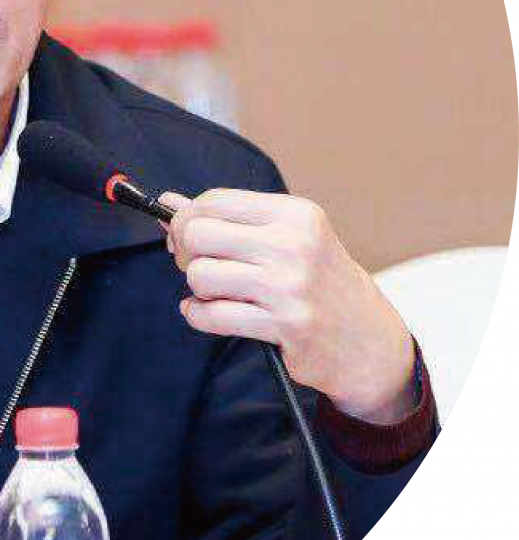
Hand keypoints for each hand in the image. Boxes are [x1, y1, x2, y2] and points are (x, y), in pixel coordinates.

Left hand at [162, 189, 415, 422]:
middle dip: (186, 253)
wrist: (369, 339)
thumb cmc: (320, 282)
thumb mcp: (285, 237)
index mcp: (294, 214)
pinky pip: (211, 315)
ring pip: (200, 275)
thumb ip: (228, 219)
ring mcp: (289, 286)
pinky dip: (198, 316)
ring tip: (217, 292)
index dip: (186, 218)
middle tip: (201, 266)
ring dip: (197, 289)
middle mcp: (294, 244)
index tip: (187, 236)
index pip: (214, 200)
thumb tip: (170, 202)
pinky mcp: (284, 325)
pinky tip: (212, 313)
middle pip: (197, 234)